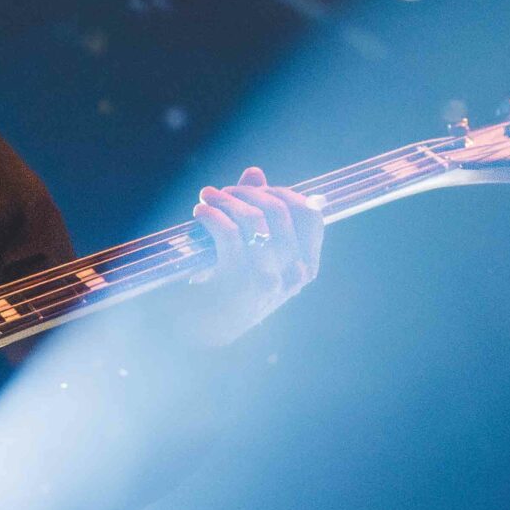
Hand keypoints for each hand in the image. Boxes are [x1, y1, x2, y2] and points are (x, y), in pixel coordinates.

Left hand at [176, 167, 324, 347]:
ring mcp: (267, 281)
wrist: (198, 336)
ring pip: (255, 220)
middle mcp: (292, 276)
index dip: (283, 193)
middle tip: (222, 192)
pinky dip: (212, 216)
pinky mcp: (236, 285)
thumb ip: (255, 212)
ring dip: (227, 201)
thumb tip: (255, 173)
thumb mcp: (248, 253)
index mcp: (303, 267)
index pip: (311, 215)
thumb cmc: (223, 290)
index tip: (254, 190)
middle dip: (249, 193)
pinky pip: (229, 234)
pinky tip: (200, 214)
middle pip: (281, 211)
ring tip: (207, 199)